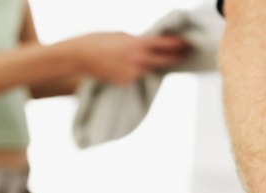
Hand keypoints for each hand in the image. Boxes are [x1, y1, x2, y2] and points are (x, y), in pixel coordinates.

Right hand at [65, 32, 187, 84]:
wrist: (79, 57)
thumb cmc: (98, 41)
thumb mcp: (122, 35)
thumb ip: (138, 41)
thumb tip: (151, 44)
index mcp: (137, 45)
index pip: (164, 45)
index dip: (177, 44)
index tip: (186, 44)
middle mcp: (138, 61)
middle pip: (164, 60)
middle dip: (176, 57)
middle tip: (185, 53)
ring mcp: (133, 74)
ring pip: (152, 69)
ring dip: (158, 64)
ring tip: (166, 58)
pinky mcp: (126, 82)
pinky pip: (139, 76)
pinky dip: (142, 71)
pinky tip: (139, 66)